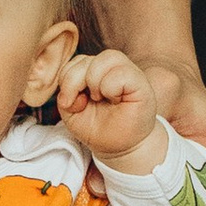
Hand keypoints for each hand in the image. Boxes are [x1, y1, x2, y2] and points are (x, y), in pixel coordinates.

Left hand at [55, 45, 165, 167]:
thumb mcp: (71, 113)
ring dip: (94, 81)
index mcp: (93, 70)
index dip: (65, 80)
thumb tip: (73, 89)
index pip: (74, 61)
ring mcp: (128, 72)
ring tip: (100, 98)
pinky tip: (115, 99)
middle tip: (84, 103)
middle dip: (74, 82)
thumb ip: (65, 95)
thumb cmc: (98, 129)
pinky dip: (111, 88)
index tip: (72, 103)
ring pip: (106, 57)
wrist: (121, 148)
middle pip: (86, 59)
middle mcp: (111, 68)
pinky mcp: (140, 82)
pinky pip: (122, 73)